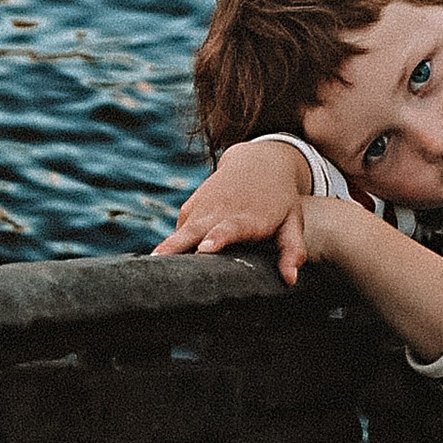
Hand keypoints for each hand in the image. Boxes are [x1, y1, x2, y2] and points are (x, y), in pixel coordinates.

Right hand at [155, 138, 316, 280]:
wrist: (257, 163)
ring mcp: (201, 209)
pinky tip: (162, 267)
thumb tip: (290, 280)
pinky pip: (177, 233)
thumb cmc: (279, 200)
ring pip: (179, 234)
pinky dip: (169, 249)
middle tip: (159, 265)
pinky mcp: (189, 210)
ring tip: (150, 270)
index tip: (205, 248)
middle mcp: (219, 212)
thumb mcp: (293, 222)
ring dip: (166, 251)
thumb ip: (292, 250)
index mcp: (246, 218)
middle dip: (177, 248)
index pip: (229, 228)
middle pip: (194, 232)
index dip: (216, 238)